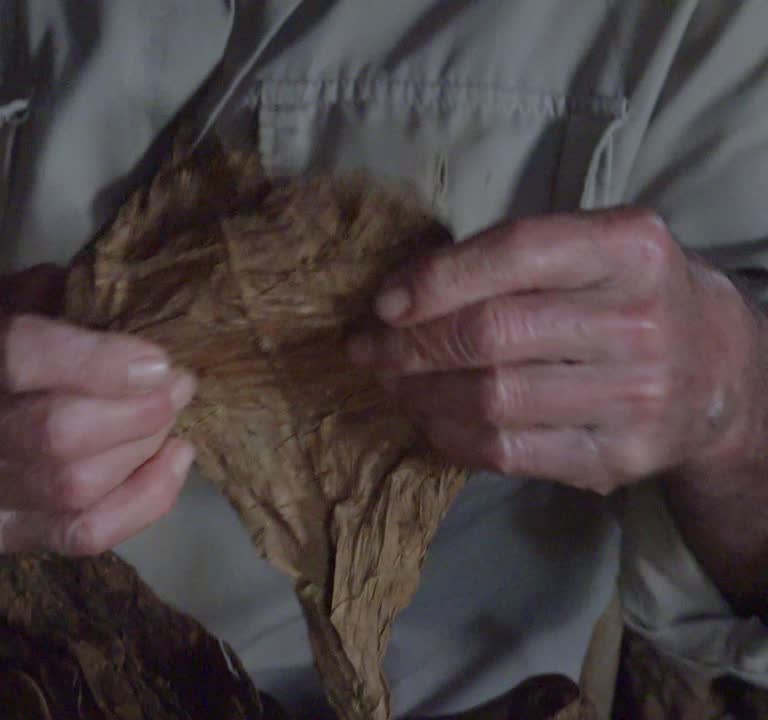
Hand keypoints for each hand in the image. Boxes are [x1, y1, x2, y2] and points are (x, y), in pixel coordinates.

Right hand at [0, 265, 196, 554]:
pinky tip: (172, 462)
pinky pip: (81, 535)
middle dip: (136, 413)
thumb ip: (60, 297)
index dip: (96, 362)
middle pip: (54, 435)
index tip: (158, 361)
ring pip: (73, 488)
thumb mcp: (0, 294)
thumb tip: (138, 314)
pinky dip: (142, 501)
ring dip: (142, 452)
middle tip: (178, 385)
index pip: (17, 357)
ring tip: (171, 418)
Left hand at [346, 208, 761, 493]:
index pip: (515, 253)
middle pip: (492, 333)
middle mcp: (640, 320)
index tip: (383, 304)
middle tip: (369, 350)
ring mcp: (635, 395)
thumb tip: (398, 293)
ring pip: (492, 398)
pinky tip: (429, 419)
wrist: (716, 368)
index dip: (436, 279)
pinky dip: (451, 436)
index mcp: (630, 248)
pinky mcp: (619, 456)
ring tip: (392, 383)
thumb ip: (506, 259)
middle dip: (410, 344)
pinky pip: (508, 452)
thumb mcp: (588, 250)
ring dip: (421, 393)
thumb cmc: (621, 296)